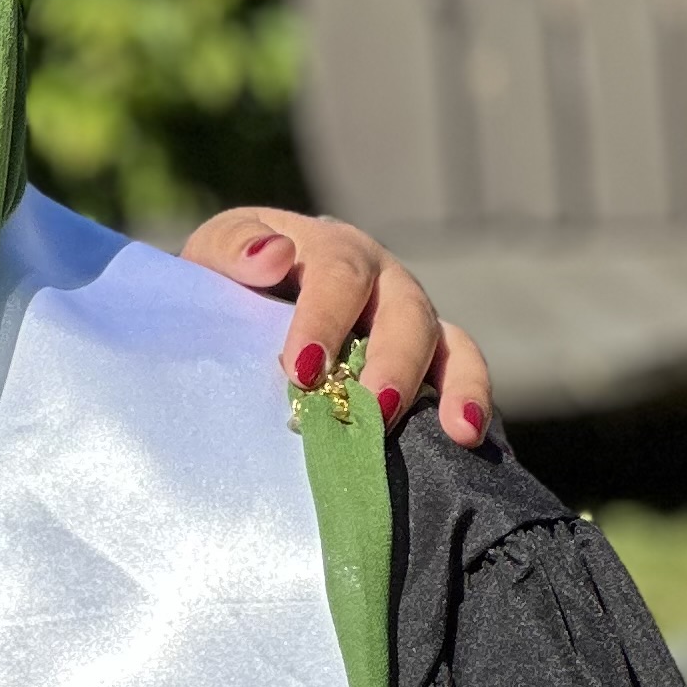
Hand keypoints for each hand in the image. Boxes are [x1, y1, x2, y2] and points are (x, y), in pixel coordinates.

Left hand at [181, 210, 494, 445]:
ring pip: (447, 343)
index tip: (303, 369)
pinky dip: (471, 401)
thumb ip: (234, 249)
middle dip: (393, 362)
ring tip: (456, 432)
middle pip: (405, 312)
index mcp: (333, 249)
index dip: (326, 319)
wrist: (245, 301)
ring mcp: (411, 319)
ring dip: (453, 386)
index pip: (339, 275)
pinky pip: (461, 373)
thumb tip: (274, 254)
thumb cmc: (231, 280)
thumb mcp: (214, 254)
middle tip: (374, 410)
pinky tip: (469, 437)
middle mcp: (383, 281)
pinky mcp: (427, 358)